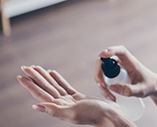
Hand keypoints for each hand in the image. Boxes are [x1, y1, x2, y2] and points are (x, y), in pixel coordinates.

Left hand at [17, 66, 135, 126]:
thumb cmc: (94, 115)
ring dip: (45, 77)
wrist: (109, 116)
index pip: (41, 94)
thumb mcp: (73, 113)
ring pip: (54, 86)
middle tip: (25, 67)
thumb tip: (35, 106)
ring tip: (36, 68)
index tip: (21, 76)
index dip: (30, 85)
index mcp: (59, 108)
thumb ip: (54, 110)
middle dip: (35, 77)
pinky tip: (53, 73)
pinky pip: (65, 86)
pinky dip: (58, 79)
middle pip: (45, 88)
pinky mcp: (78, 97)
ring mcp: (69, 101)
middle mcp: (62, 104)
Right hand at [95, 45, 156, 101]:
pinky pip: (104, 77)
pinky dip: (104, 87)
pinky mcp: (115, 73)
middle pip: (104, 61)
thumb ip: (129, 90)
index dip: (111, 50)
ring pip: (102, 71)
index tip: (102, 55)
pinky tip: (111, 97)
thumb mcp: (141, 91)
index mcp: (131, 62)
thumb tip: (111, 87)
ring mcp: (118, 67)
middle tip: (103, 88)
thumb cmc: (149, 86)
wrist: (153, 86)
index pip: (121, 51)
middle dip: (99, 74)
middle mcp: (123, 62)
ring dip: (101, 83)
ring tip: (111, 98)